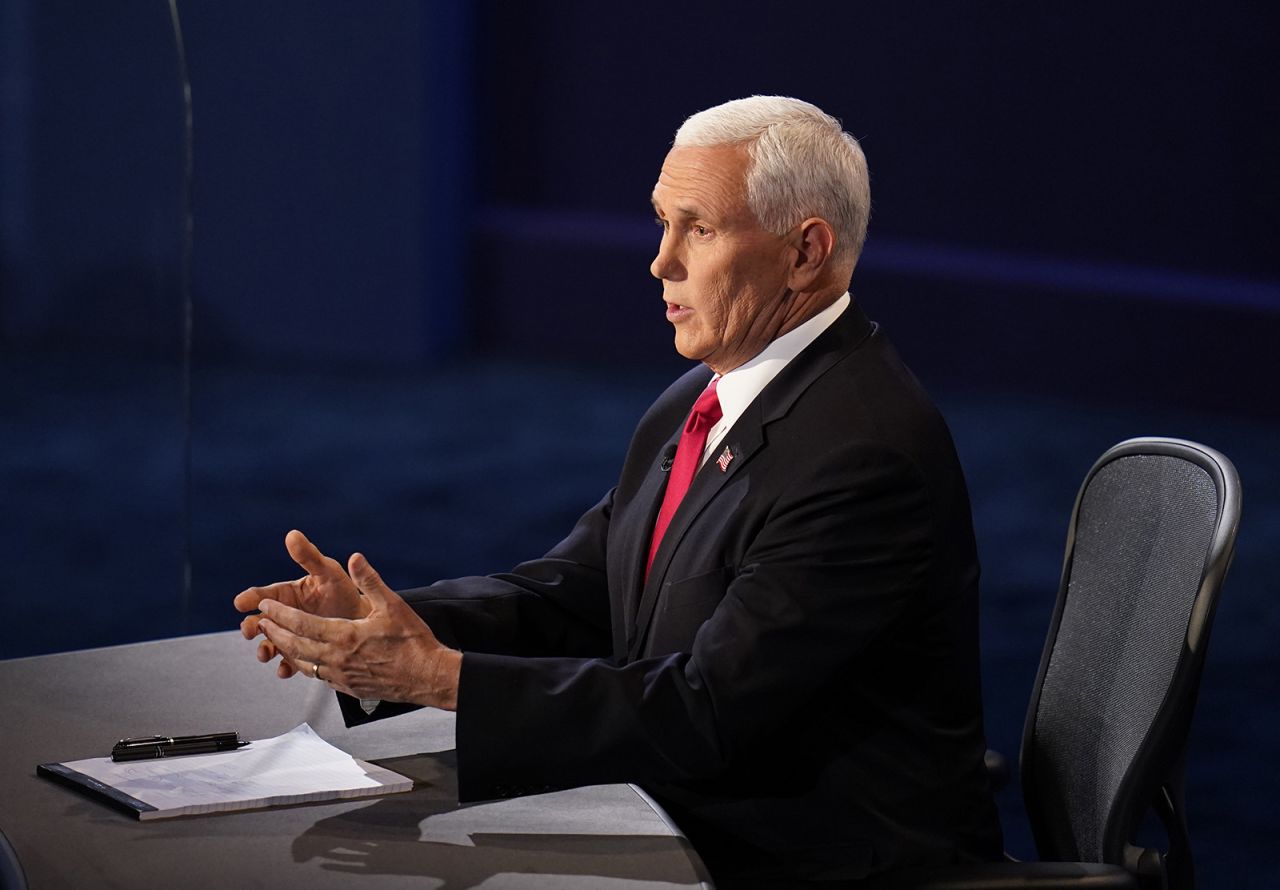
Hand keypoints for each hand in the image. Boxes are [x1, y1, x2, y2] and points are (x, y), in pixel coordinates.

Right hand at [234, 530, 369, 677]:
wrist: (364, 621)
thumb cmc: (345, 592)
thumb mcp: (328, 572)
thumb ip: (309, 556)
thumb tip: (292, 534)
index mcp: (287, 594)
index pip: (262, 595)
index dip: (250, 598)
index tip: (240, 602)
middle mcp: (284, 615)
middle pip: (258, 621)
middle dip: (250, 626)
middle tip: (249, 630)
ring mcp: (290, 635)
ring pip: (269, 643)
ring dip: (263, 649)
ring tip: (265, 653)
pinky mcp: (300, 653)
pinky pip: (288, 662)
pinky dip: (284, 667)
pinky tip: (285, 669)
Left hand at [255, 551, 461, 709]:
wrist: (427, 676)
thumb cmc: (413, 642)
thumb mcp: (393, 605)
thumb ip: (369, 581)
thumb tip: (355, 558)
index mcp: (345, 636)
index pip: (301, 624)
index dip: (279, 614)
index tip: (265, 605)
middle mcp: (337, 659)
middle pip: (295, 645)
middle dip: (275, 632)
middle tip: (259, 623)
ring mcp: (341, 676)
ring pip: (303, 664)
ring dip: (285, 650)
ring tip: (275, 640)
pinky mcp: (348, 687)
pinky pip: (317, 676)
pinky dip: (304, 665)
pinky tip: (304, 660)